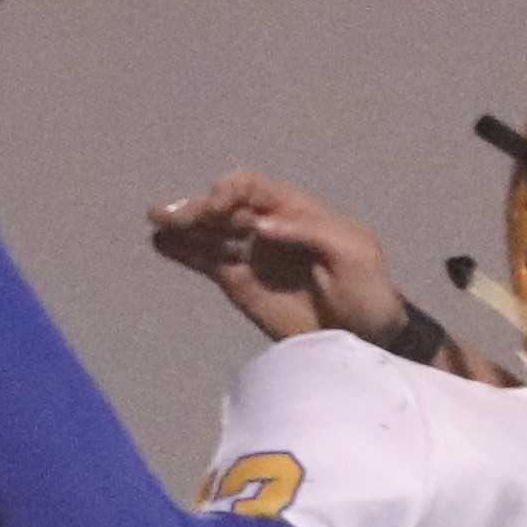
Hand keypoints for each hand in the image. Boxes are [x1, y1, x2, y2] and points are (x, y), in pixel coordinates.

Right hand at [147, 170, 409, 342]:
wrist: (368, 339)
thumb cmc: (369, 290)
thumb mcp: (352, 252)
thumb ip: (309, 231)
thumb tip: (260, 226)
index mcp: (294, 210)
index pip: (251, 187)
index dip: (230, 191)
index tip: (219, 209)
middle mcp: (267, 227)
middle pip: (223, 208)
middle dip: (197, 208)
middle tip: (170, 215)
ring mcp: (251, 257)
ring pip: (209, 233)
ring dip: (182, 225)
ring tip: (156, 222)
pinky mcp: (241, 285)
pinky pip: (208, 262)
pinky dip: (184, 253)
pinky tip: (161, 244)